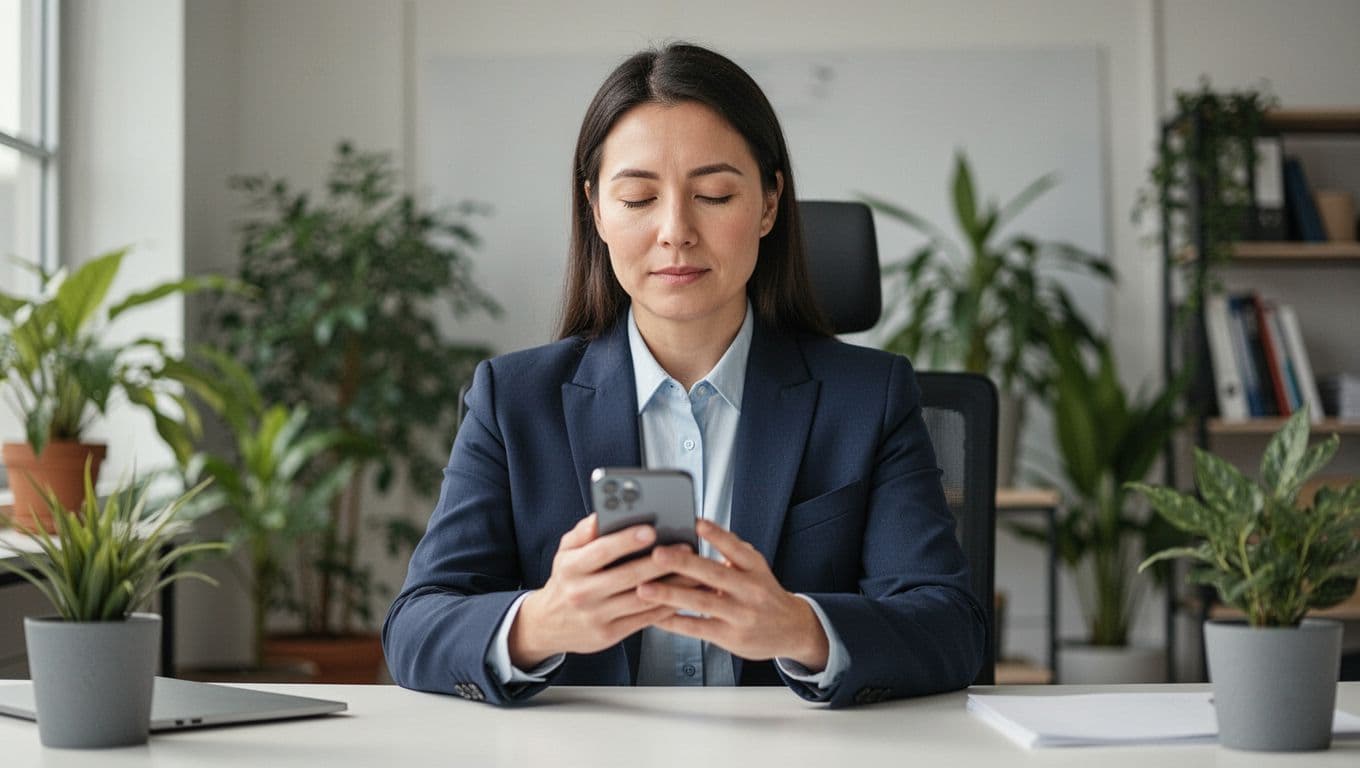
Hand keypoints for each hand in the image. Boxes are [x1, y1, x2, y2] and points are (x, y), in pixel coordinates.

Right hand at [509, 514, 676, 667]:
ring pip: (642, 599)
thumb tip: (603, 514)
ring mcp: (596, 616)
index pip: (601, 551)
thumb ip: (584, 531)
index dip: (627, 540)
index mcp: (571, 567)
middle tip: (684, 549)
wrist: (548, 624)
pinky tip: (681, 595)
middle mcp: (581, 593)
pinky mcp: (609, 635)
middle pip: (628, 576)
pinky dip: (666, 607)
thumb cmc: (565, 581)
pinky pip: (644, 619)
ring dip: (672, 586)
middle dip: (660, 562)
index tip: (650, 529)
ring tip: (692, 572)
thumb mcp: (565, 552)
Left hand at [636, 519, 829, 670]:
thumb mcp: (757, 568)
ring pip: (701, 603)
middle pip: (713, 574)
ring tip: (645, 588)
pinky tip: (654, 616)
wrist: (792, 629)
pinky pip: (696, 628)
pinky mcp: (730, 636)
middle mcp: (749, 590)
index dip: (716, 535)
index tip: (696, 523)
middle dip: (683, 563)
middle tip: (657, 554)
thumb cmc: (766, 595)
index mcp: (754, 568)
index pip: (734, 547)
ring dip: (670, 595)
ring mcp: (740, 614)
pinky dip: (673, 622)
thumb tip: (703, 529)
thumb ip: (732, 552)